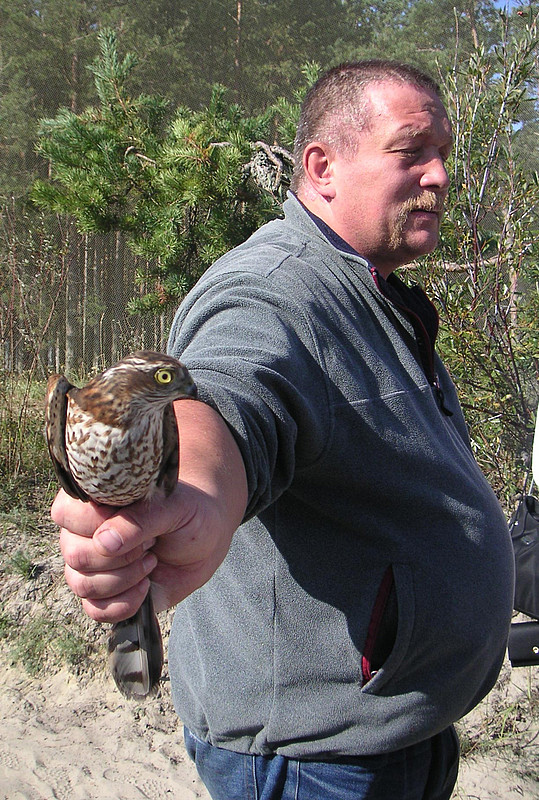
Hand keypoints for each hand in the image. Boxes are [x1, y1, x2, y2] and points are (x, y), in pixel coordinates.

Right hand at [52, 399, 247, 622]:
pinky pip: (95, 610)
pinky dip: (124, 604)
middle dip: (120, 556)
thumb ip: (140, 520)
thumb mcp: (174, 508)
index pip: (66, 514)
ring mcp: (91, 565)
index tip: (138, 522)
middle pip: (75, 555)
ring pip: (82, 585)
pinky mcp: (105, 594)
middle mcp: (83, 533)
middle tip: (150, 544)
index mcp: (93, 500)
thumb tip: (103, 542)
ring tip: (151, 562)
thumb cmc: (188, 512)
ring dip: (124, 579)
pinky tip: (146, 587)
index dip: (100, 524)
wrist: (206, 540)